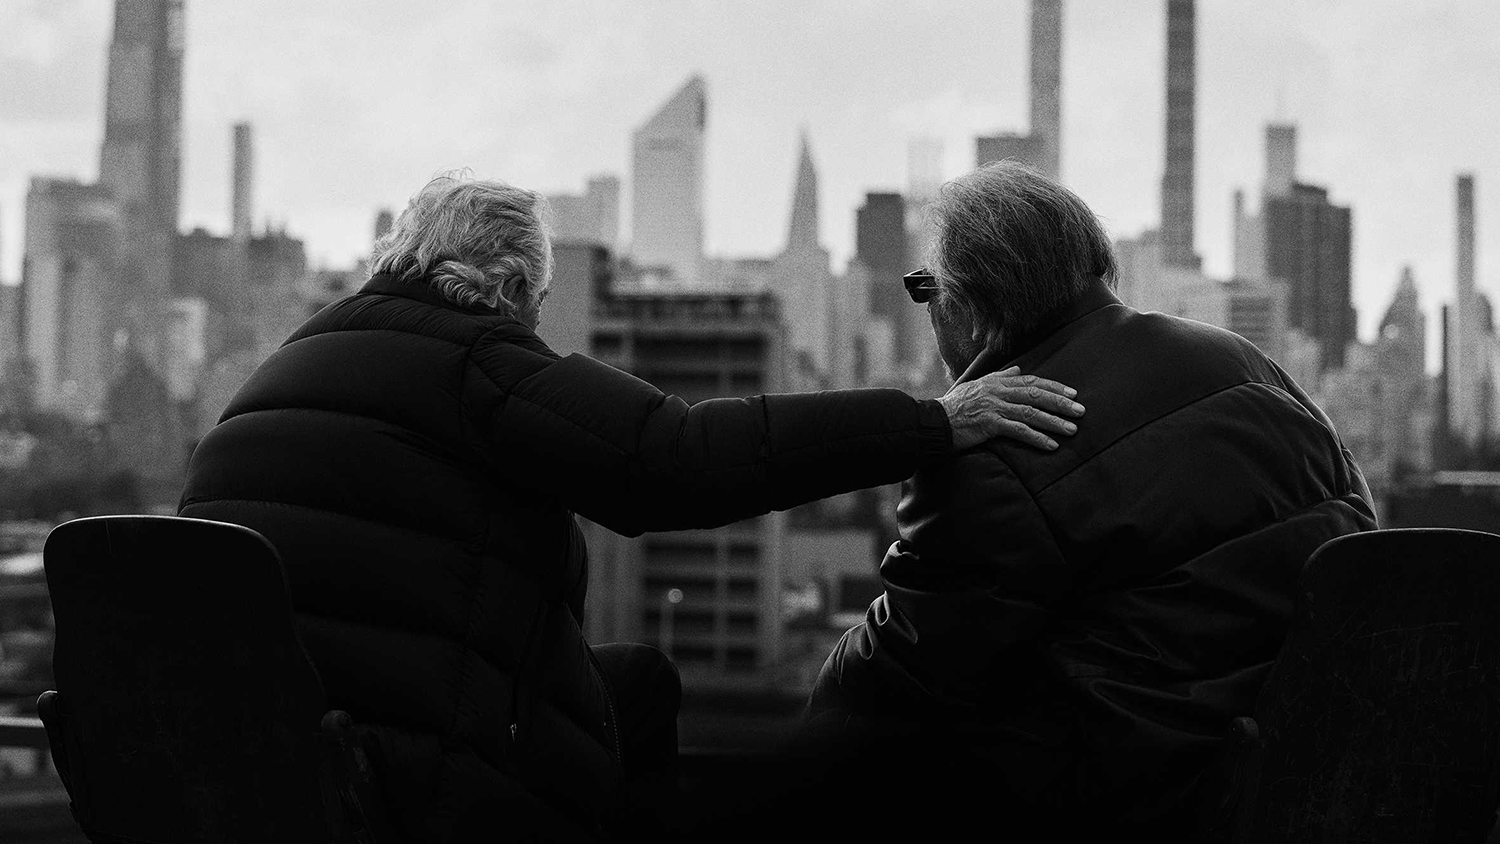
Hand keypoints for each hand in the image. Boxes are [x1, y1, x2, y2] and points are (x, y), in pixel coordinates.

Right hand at [938, 366, 1084, 451]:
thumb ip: (999, 377)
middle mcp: (998, 391)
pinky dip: (1037, 437)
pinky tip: (1050, 445)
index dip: (1054, 387)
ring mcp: (994, 407)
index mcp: (997, 382)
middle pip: (1036, 395)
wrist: (934, 421)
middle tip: (1080, 411)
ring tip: (1072, 429)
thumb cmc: (955, 405)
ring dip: (1054, 421)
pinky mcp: (990, 424)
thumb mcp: (977, 385)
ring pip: (1031, 412)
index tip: (1072, 393)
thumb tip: (1017, 369)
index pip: (1031, 381)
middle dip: (1060, 402)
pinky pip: (1018, 430)